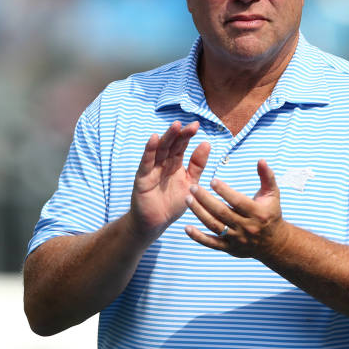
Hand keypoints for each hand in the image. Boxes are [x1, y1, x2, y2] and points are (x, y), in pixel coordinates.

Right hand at [129, 121, 209, 240]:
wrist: (156, 222)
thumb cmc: (172, 203)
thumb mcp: (190, 182)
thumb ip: (197, 165)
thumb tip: (207, 143)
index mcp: (175, 163)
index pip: (181, 146)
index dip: (188, 135)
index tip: (197, 125)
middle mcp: (163, 163)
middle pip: (171, 145)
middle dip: (180, 134)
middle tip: (191, 125)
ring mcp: (152, 169)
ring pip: (159, 150)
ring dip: (167, 137)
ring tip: (175, 126)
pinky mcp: (142, 177)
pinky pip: (146, 162)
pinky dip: (149, 150)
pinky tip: (154, 138)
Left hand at [184, 159, 286, 257]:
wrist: (274, 243)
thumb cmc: (271, 213)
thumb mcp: (273, 194)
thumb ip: (267, 176)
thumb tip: (261, 160)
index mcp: (258, 213)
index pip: (238, 201)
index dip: (224, 191)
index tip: (212, 181)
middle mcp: (247, 227)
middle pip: (222, 213)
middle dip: (206, 200)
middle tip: (193, 187)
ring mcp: (237, 239)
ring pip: (215, 226)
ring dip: (199, 213)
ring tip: (188, 199)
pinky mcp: (229, 248)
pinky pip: (211, 243)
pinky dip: (198, 237)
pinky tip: (187, 228)